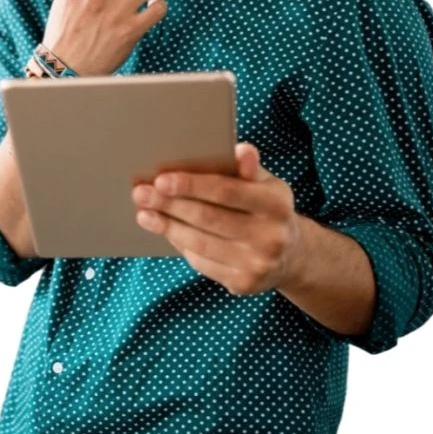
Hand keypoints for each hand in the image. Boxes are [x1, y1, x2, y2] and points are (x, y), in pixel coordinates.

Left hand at [131, 142, 302, 295]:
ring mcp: (258, 264)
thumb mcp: (267, 184)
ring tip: (144, 212)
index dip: (191, 185)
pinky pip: (202, 262)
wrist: (291, 255)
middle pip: (208, 217)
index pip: (226, 191)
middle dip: (170, 204)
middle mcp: (271, 236)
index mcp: (276, 204)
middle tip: (141, 193)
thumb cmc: (267, 208)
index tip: (160, 179)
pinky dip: (180, 244)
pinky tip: (165, 230)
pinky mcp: (243, 283)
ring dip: (167, 226)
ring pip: (200, 242)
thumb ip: (249, 168)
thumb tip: (242, 150)